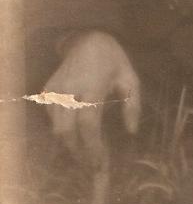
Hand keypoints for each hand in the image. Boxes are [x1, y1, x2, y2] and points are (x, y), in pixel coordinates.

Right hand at [41, 30, 140, 167]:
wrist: (86, 39)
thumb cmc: (113, 60)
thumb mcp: (130, 78)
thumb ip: (133, 105)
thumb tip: (132, 131)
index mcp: (94, 86)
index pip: (88, 124)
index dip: (92, 146)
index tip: (99, 163)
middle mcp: (71, 90)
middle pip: (67, 132)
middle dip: (77, 152)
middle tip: (91, 164)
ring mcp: (56, 91)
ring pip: (56, 129)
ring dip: (69, 145)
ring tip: (84, 153)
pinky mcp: (47, 91)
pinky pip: (51, 119)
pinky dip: (61, 131)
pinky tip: (74, 136)